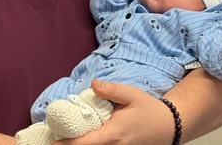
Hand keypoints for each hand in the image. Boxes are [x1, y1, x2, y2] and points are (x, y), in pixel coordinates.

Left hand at [52, 80, 174, 144]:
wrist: (169, 127)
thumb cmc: (149, 110)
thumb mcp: (132, 95)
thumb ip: (111, 90)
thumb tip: (93, 83)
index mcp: (114, 134)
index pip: (85, 143)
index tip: (53, 142)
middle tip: (55, 138)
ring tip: (65, 138)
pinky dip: (90, 144)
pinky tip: (81, 138)